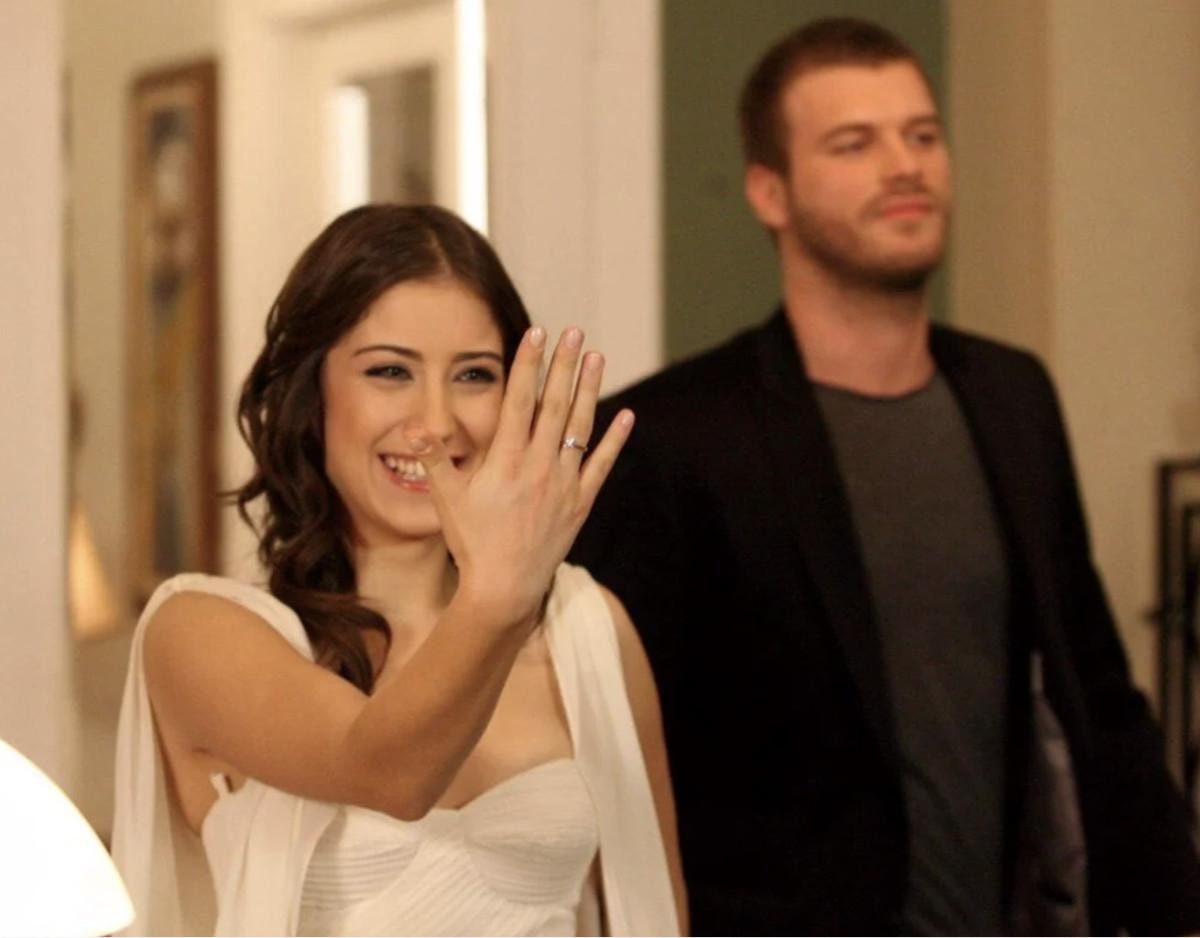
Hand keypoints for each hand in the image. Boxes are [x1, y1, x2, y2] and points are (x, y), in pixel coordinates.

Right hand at [406, 325, 633, 626]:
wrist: (504, 588)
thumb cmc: (471, 542)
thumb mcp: (446, 500)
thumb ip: (435, 460)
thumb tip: (415, 428)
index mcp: (504, 461)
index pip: (518, 401)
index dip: (528, 364)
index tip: (536, 332)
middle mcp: (537, 466)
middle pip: (554, 405)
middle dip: (564, 366)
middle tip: (574, 333)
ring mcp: (562, 484)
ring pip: (580, 428)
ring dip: (590, 390)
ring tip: (597, 358)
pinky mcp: (579, 503)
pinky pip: (601, 465)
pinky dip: (615, 440)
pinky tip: (626, 415)